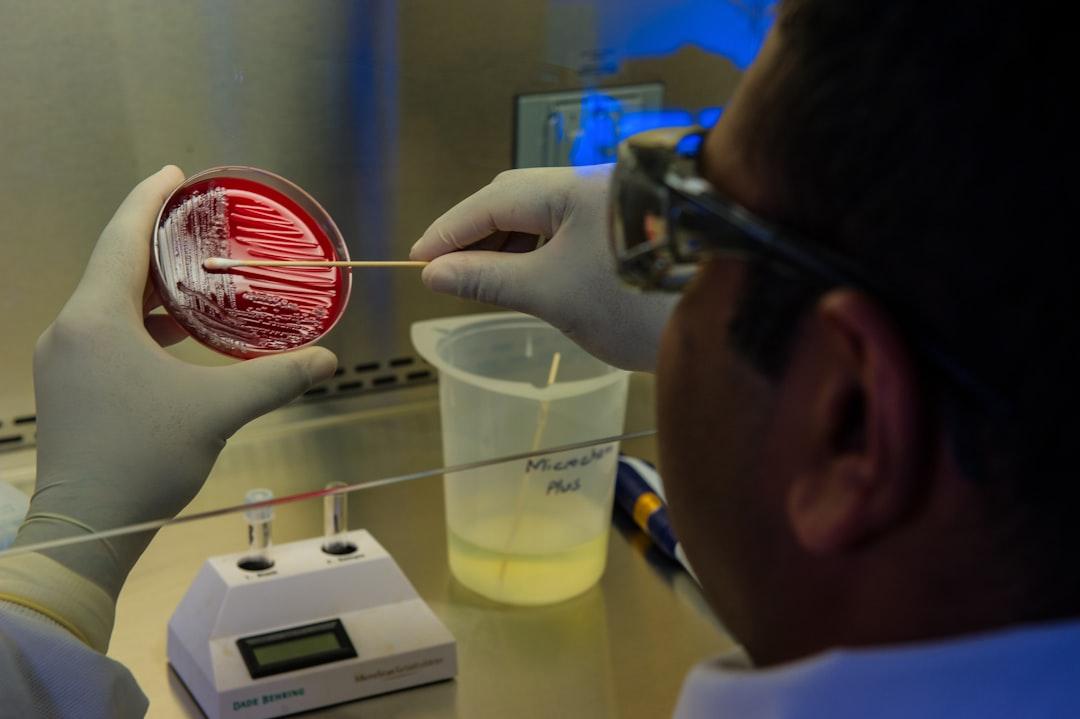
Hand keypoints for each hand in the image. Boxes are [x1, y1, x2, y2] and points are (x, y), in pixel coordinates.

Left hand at [16, 167, 337, 597]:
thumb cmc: (141, 459)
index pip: (122, 237)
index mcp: (97, 318)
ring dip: (152, 286)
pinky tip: (177, 336)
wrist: (86, 527)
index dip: (149, 200)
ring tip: (198, 277)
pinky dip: (142, 322)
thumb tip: (327, 360)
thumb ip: (275, 378)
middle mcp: (71, 329)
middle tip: (199, 225)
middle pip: (114, 265)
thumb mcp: (217, 411)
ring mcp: (65, 360)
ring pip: (109, 302)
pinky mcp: (70, 387)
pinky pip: (105, 332)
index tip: (175, 175)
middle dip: (157, 241)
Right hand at [410, 165, 676, 370]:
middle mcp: (592, 187)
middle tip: (444, 275)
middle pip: (516, 202)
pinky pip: (567, 235)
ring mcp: (612, 208)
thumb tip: (435, 272)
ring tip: (479, 283)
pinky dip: (538, 256)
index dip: (449, 231)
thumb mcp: (551, 293)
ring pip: (543, 220)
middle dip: (477, 237)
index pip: (491, 201)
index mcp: (571, 188)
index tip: (416, 260)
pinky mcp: (626, 232)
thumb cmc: (637, 303)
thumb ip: (488, 279)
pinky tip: (524, 279)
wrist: (725, 320)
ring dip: (507, 249)